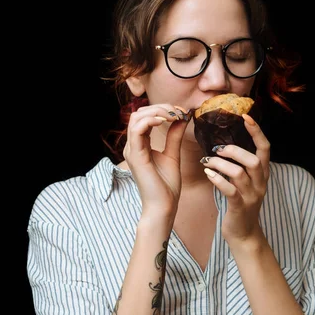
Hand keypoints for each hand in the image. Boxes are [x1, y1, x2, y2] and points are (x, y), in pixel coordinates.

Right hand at [123, 104, 189, 220]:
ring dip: (157, 112)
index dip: (163, 110)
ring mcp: (132, 151)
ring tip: (173, 115)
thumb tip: (181, 118)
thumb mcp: (173, 155)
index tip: (182, 113)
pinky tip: (165, 121)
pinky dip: (151, 120)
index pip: (145, 118)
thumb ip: (174, 136)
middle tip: (179, 112)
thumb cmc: (166, 186)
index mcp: (140, 146)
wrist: (164, 206)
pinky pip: (137, 130)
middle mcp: (133, 146)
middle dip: (160, 108)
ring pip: (136, 118)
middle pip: (139, 114)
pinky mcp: (136, 156)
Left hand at [202, 114, 269, 243]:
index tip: (245, 116)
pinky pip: (229, 190)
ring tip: (208, 162)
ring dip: (221, 164)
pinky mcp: (240, 207)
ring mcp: (251, 196)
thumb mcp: (246, 182)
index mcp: (262, 175)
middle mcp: (260, 184)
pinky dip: (217, 179)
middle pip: (252, 160)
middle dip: (234, 151)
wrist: (244, 234)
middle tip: (218, 149)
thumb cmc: (240, 204)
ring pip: (239, 173)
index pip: (265, 148)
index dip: (257, 132)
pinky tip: (208, 173)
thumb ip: (241, 165)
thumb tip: (225, 145)